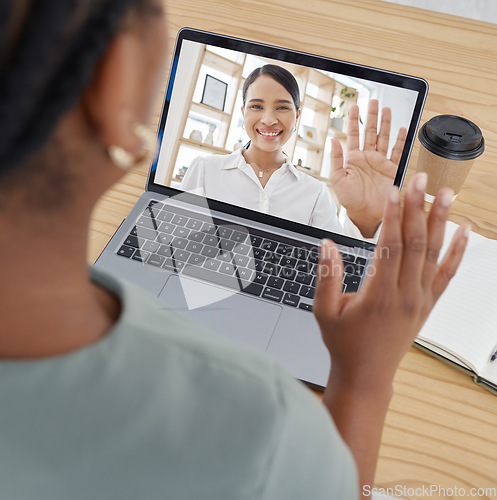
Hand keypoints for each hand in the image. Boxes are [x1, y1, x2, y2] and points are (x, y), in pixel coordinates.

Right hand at [314, 173, 468, 389]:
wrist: (367, 375)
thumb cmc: (344, 344)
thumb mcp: (324, 311)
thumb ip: (327, 276)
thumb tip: (327, 244)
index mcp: (379, 295)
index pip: (390, 247)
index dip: (392, 216)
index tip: (394, 192)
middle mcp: (405, 295)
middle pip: (416, 243)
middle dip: (418, 207)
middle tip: (421, 179)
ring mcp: (420, 300)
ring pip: (434, 254)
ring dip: (441, 222)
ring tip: (446, 194)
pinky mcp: (427, 305)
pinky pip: (446, 274)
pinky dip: (457, 251)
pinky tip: (464, 232)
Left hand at [330, 99, 406, 237]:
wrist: (366, 214)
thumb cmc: (350, 200)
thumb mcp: (338, 179)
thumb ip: (336, 159)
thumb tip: (333, 140)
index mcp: (353, 159)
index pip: (353, 134)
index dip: (354, 120)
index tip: (354, 106)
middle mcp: (367, 158)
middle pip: (370, 132)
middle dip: (372, 116)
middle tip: (374, 101)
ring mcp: (380, 163)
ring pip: (383, 138)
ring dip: (385, 124)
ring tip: (386, 109)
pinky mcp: (392, 169)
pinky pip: (397, 152)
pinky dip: (400, 140)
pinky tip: (402, 129)